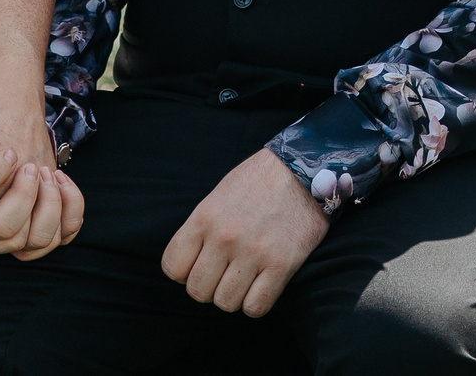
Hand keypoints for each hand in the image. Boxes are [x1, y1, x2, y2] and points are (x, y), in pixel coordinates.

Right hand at [0, 97, 81, 258]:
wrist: (10, 115)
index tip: (8, 152)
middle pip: (1, 231)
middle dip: (22, 196)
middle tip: (29, 166)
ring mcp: (14, 227)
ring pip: (33, 242)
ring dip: (48, 205)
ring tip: (46, 173)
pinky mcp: (39, 222)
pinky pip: (62, 235)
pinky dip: (70, 210)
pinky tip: (62, 180)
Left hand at [161, 149, 329, 317]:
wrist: (303, 169)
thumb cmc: (258, 182)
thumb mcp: (218, 196)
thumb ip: (201, 228)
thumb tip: (189, 262)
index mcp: (205, 217)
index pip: (172, 267)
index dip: (184, 272)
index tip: (200, 265)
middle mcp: (225, 237)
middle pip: (198, 291)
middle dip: (209, 287)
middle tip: (224, 274)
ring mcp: (253, 252)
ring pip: (225, 303)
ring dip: (233, 297)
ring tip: (244, 279)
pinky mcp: (282, 264)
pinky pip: (256, 306)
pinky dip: (256, 303)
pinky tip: (261, 286)